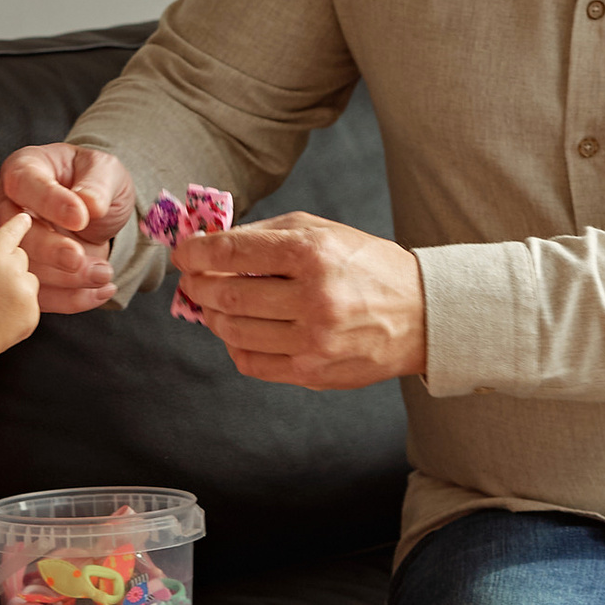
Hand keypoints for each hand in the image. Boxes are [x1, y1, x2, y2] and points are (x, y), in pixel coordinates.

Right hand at [0, 140, 134, 314]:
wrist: (96, 211)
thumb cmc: (94, 181)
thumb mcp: (105, 171)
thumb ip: (97, 184)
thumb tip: (89, 205)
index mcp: (23, 169)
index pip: (25, 184)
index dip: (50, 203)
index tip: (81, 218)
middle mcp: (7, 206)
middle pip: (13, 234)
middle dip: (49, 250)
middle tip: (80, 258)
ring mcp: (10, 244)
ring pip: (24, 268)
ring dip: (66, 279)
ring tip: (104, 274)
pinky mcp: (23, 273)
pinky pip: (38, 294)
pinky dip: (70, 299)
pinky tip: (100, 292)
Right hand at [0, 208, 41, 359]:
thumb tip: (4, 251)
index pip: (12, 229)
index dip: (20, 223)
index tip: (27, 217)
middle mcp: (13, 269)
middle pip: (22, 256)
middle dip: (12, 265)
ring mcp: (25, 291)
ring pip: (29, 280)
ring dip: (18, 286)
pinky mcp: (32, 312)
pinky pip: (31, 302)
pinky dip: (20, 307)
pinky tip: (1, 316)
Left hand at [174, 214, 425, 387]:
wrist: (420, 314)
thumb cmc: (367, 267)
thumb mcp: (324, 232)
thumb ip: (267, 234)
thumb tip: (213, 242)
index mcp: (314, 254)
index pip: (234, 252)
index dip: (197, 252)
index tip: (184, 253)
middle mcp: (313, 299)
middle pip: (227, 294)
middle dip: (198, 285)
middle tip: (193, 280)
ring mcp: (314, 341)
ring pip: (234, 332)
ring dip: (213, 316)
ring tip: (214, 305)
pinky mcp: (313, 372)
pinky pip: (252, 364)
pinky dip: (235, 347)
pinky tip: (240, 331)